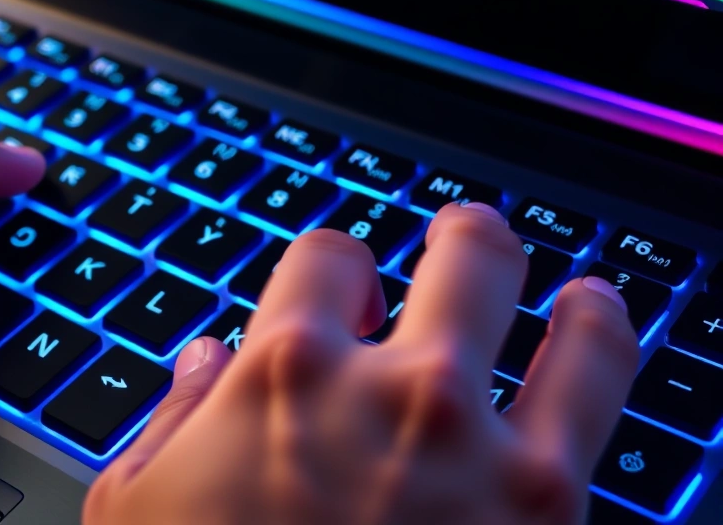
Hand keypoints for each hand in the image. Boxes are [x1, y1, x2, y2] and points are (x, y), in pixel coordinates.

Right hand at [84, 203, 638, 524]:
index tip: (344, 290)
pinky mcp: (546, 508)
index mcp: (285, 373)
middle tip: (463, 243)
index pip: (328, 256)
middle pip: (462, 253)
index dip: (335, 268)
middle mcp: (392, 389)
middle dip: (462, 239)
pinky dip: (602, 344)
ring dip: (565, 293)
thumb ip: (171, 417)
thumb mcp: (135, 507)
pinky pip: (600, 389)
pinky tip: (592, 333)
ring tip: (571, 295)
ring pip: (560, 313)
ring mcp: (479, 445)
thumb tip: (203, 360)